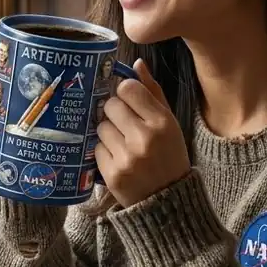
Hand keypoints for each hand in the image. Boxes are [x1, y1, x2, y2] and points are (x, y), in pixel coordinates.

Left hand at [95, 59, 190, 208]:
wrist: (167, 202)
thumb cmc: (169, 156)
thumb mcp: (170, 124)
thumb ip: (153, 93)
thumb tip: (136, 64)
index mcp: (162, 122)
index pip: (128, 89)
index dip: (124, 92)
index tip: (127, 100)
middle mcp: (144, 138)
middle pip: (111, 105)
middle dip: (113, 111)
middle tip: (123, 123)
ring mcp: (127, 157)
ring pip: (101, 126)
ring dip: (107, 132)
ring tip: (122, 143)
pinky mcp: (112, 174)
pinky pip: (97, 148)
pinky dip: (104, 151)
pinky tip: (118, 158)